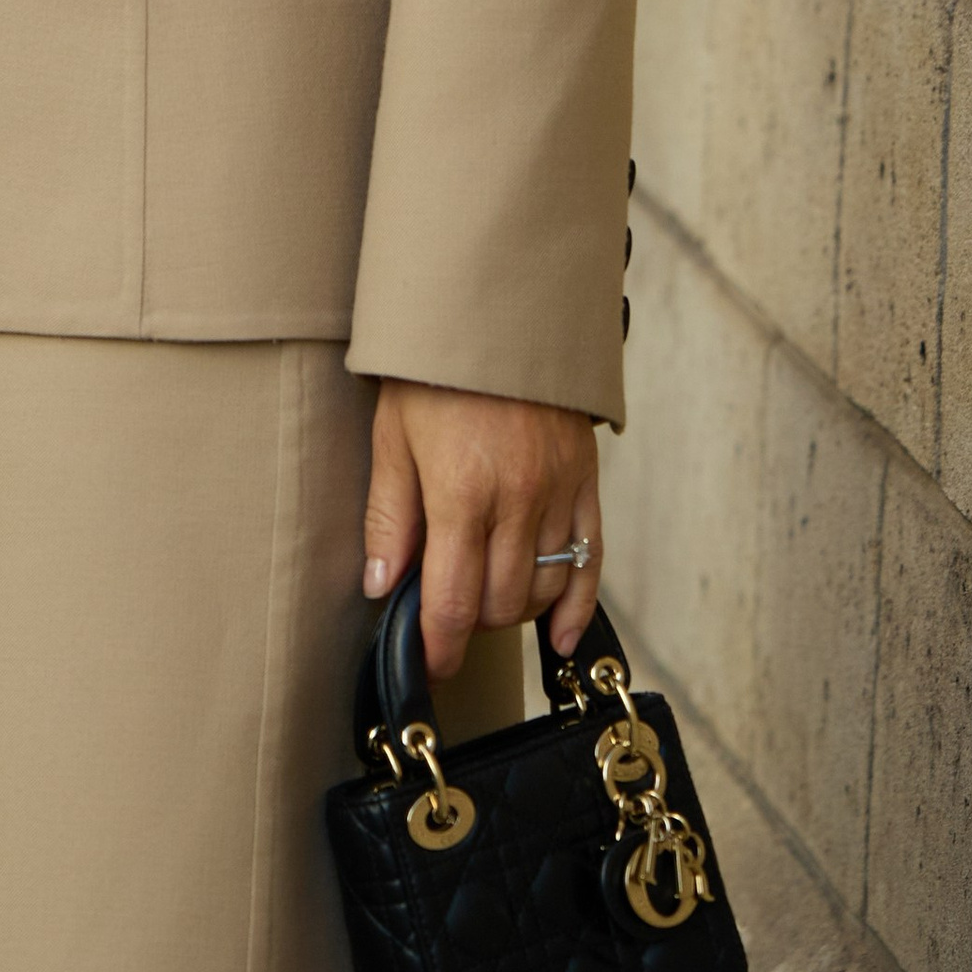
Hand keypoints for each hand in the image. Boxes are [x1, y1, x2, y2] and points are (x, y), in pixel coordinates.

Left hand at [363, 380, 602, 677]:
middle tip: (448, 614)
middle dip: (472, 624)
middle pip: (501, 603)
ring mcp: (558, 490)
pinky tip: (560, 636)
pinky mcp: (586, 478)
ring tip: (486, 598)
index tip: (429, 665)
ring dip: (514, 608)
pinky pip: (591, 558)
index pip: (453, 602)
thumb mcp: (392, 435)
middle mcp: (516, 499)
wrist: (499, 307)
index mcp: (461, 492)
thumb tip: (380, 587)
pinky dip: (577, 605)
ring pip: (544, 586)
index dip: (439, 647)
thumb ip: (388, 517)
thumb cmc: (434, 368)